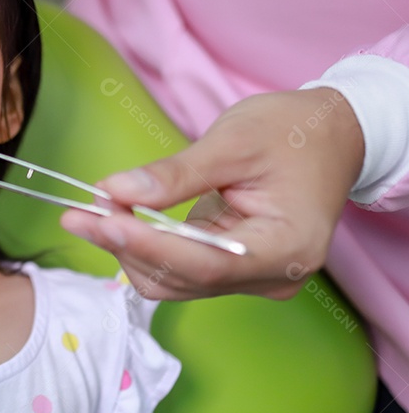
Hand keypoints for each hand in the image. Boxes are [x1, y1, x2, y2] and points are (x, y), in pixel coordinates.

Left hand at [60, 88, 363, 299]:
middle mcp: (272, 276)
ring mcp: (254, 278)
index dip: (146, 245)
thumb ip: (175, 174)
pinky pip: (181, 270)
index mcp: (287, 248)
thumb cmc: (293, 132)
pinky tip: (118, 221)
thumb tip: (115, 191)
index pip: (205, 262)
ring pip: (174, 281)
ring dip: (129, 249)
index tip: (97, 221)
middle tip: (78, 212)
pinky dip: (146, 247)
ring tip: (91, 213)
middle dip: (127, 246)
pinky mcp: (235, 270)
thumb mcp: (233, 141)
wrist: (332, 135)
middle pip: (183, 278)